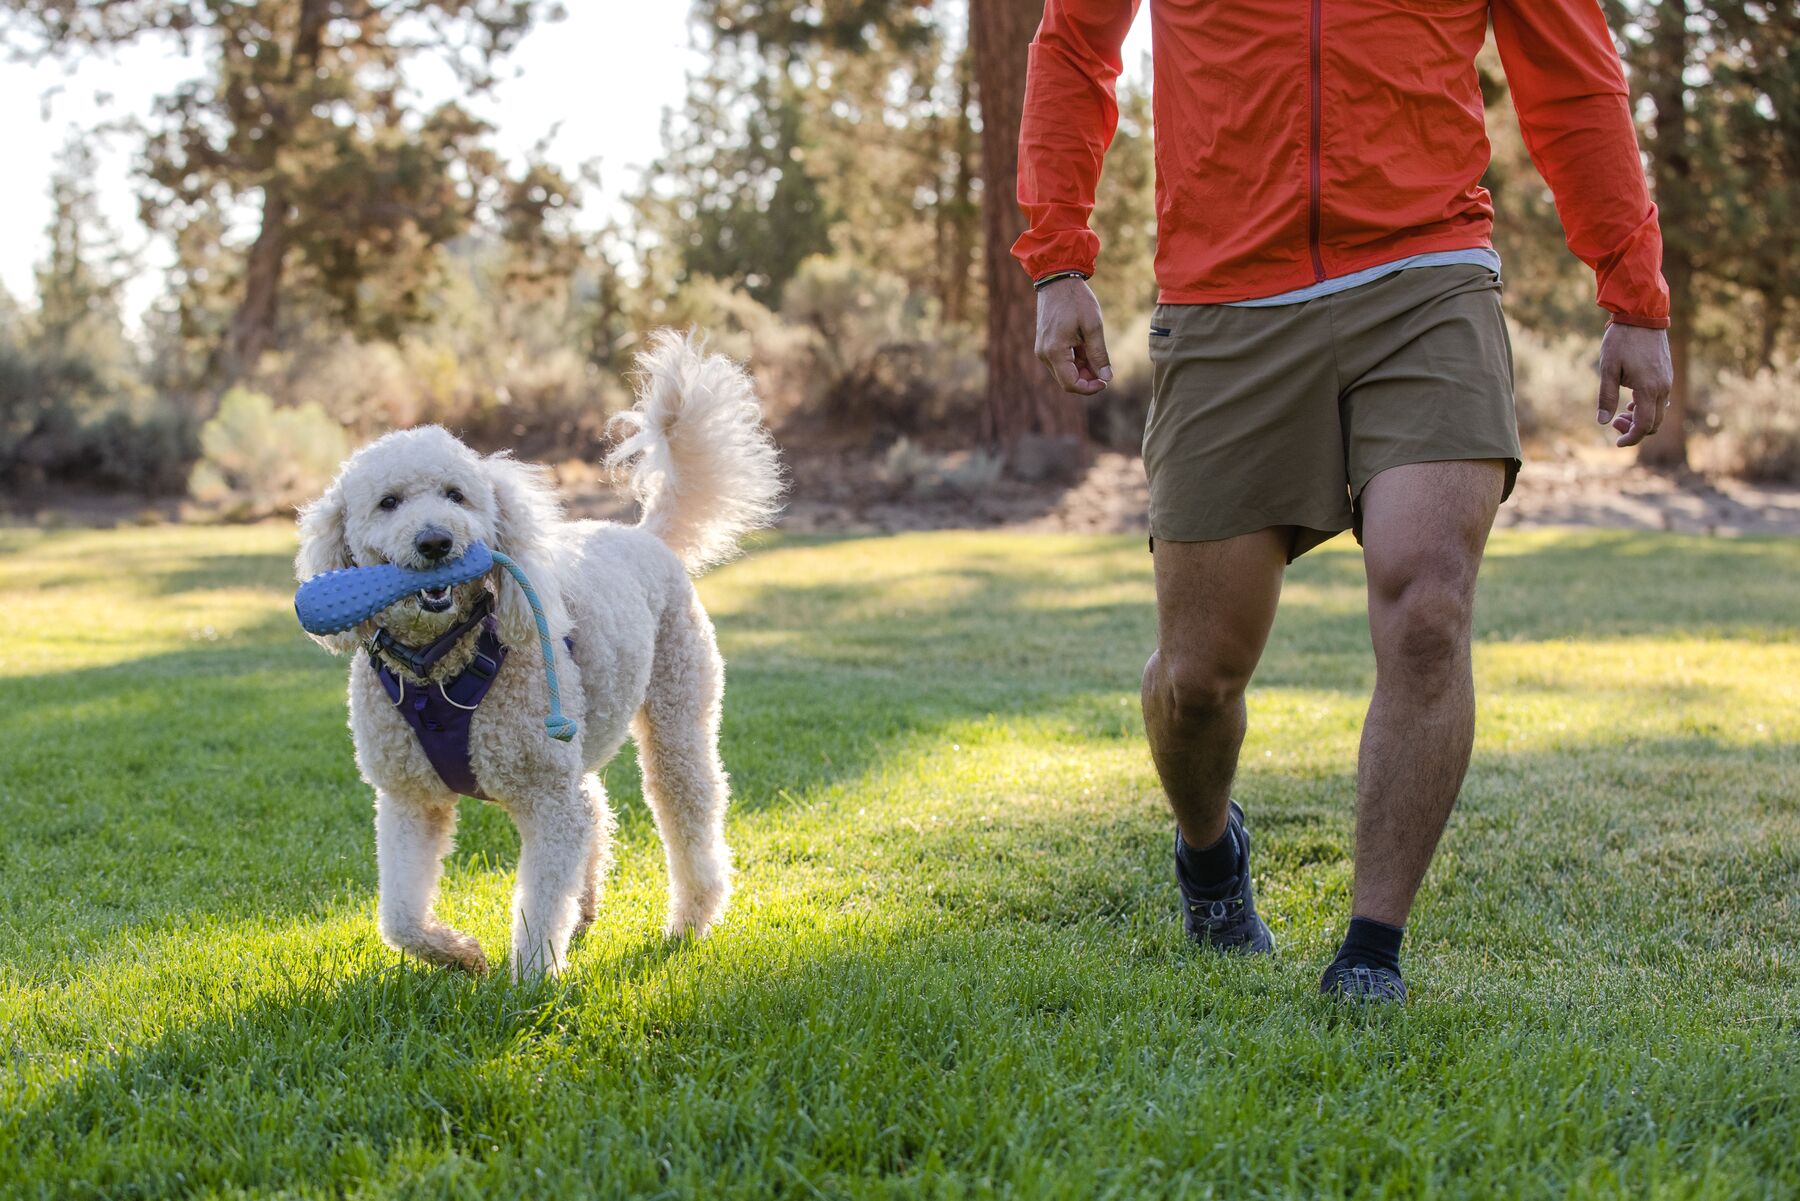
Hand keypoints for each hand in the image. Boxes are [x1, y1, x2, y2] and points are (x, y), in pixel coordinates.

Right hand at [1035, 276, 1111, 394]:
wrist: (1057, 279)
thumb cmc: (1076, 300)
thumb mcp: (1093, 326)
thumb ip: (1099, 354)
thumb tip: (1106, 378)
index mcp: (1055, 351)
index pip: (1071, 384)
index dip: (1090, 388)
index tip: (1106, 381)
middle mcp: (1044, 354)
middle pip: (1067, 380)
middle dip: (1087, 378)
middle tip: (1105, 366)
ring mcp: (1042, 350)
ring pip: (1064, 372)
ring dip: (1082, 368)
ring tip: (1094, 349)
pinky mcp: (1044, 345)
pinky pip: (1061, 361)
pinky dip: (1075, 360)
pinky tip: (1085, 345)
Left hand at [1596, 323, 1673, 447]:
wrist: (1642, 315)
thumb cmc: (1622, 341)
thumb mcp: (1608, 369)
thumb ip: (1606, 397)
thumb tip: (1602, 422)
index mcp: (1648, 389)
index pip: (1643, 425)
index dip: (1630, 438)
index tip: (1617, 443)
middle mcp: (1663, 388)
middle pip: (1654, 423)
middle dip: (1634, 430)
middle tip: (1614, 422)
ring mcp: (1667, 381)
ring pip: (1659, 413)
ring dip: (1641, 419)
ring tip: (1621, 412)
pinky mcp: (1667, 374)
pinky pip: (1661, 400)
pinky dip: (1648, 407)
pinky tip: (1632, 402)